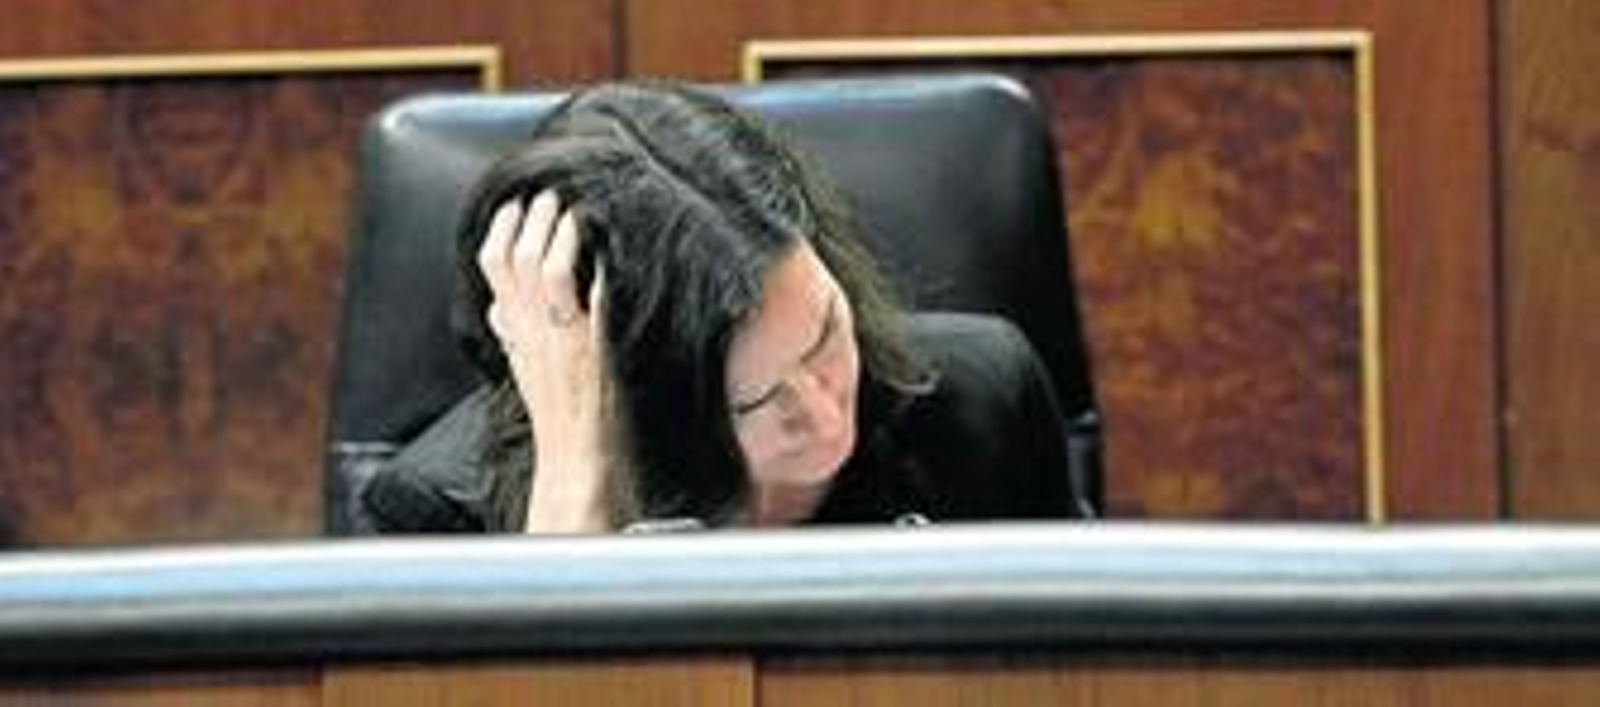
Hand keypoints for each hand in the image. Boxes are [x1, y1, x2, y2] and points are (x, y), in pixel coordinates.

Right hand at [477, 190, 614, 532]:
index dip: (499, 231)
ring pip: (539, 266)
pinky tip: (600, 243)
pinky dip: (587, 259)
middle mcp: (527, 330)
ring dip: (555, 231)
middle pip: (512, 259)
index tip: (513, 207)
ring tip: (569, 209)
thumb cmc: (557, 416)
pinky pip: (579, 289)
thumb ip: (510, 336)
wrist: (573, 457)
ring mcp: (556, 335)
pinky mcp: (587, 344)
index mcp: (512, 332)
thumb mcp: (524, 369)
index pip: (490, 268)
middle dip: (528, 219)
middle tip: (547, 196)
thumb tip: (496, 311)